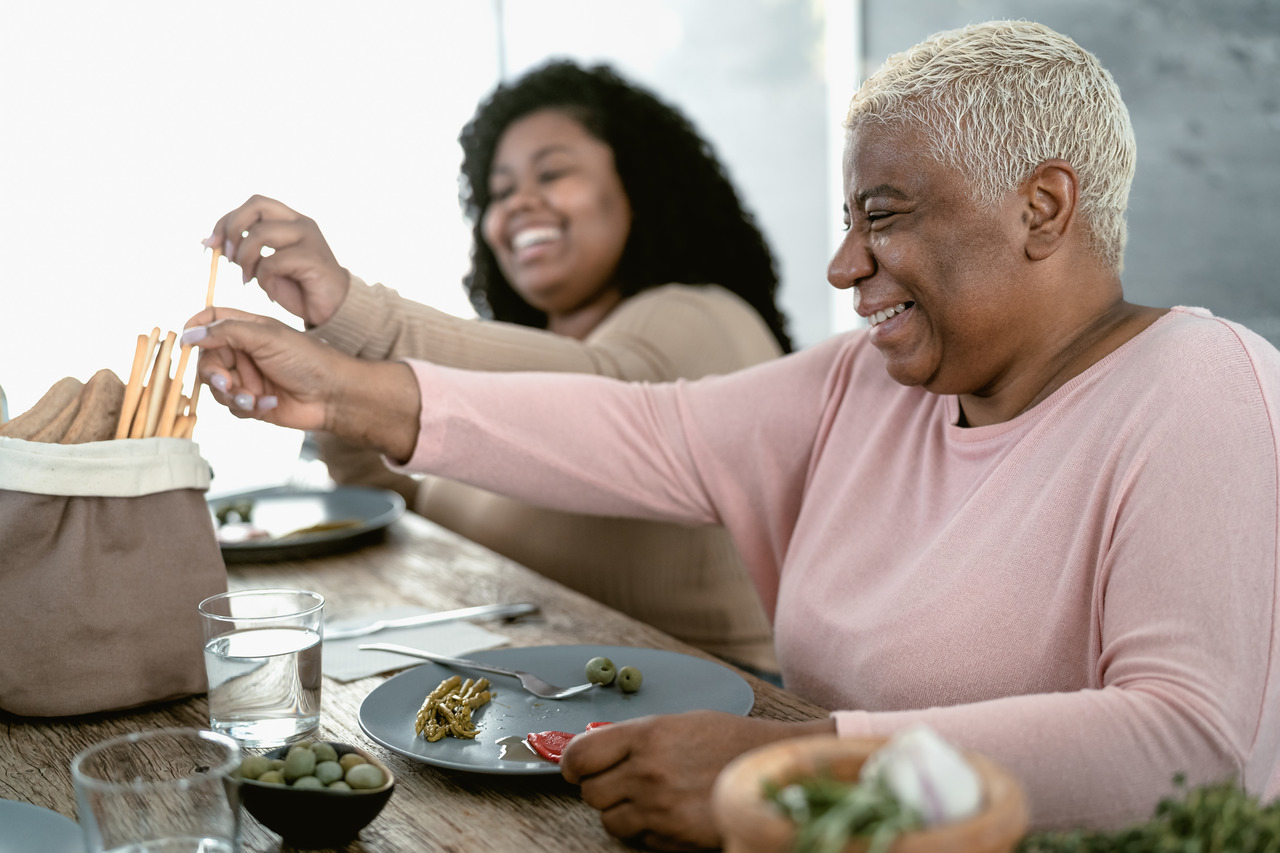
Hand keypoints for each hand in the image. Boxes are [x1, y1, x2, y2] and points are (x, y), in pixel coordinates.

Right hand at [181, 307, 420, 460]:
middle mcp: (244, 352)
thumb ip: (227, 332)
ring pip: (216, 388)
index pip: (210, 320)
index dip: (195, 329)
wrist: (334, 395)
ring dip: (231, 394)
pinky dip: (247, 407)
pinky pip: (232, 407)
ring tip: (253, 398)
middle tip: (225, 384)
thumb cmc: (307, 359)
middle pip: (206, 360)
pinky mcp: (254, 402)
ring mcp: (248, 377)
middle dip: (213, 374)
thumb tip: (188, 334)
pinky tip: (270, 403)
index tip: (185, 343)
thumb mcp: (266, 337)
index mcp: (248, 329)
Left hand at [204, 195, 349, 326]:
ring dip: (245, 259)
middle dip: (233, 229)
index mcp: (289, 220)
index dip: (226, 221)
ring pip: (260, 233)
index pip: (252, 204)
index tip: (211, 244)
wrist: (332, 310)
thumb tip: (207, 241)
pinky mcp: (313, 258)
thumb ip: (242, 250)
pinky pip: (273, 262)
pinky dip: (263, 278)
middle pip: (256, 204)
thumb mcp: (263, 265)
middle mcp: (300, 222)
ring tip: (247, 280)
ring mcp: (309, 238)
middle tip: (229, 256)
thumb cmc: (298, 287)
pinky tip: (268, 291)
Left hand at [560, 710, 836, 849]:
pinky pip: (638, 837)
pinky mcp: (672, 835)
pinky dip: (646, 829)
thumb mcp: (680, 723)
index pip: (580, 754)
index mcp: (647, 735)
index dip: (572, 764)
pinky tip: (669, 813)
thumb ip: (637, 737)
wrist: (773, 770)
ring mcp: (659, 807)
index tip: (576, 768)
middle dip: (600, 788)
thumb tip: (599, 751)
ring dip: (621, 812)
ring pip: (609, 819)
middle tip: (619, 782)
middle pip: (589, 791)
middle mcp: (647, 771)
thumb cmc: (730, 742)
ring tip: (648, 798)